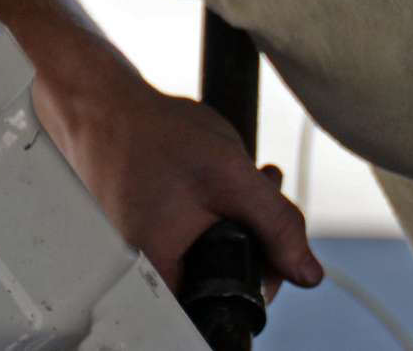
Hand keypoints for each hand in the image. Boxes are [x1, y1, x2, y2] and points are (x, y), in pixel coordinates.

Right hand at [33, 62, 323, 298]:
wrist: (104, 105)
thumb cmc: (153, 135)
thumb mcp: (232, 177)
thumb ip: (277, 225)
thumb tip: (308, 272)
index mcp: (161, 273)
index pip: (227, 307)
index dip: (263, 280)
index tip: (276, 242)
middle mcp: (144, 273)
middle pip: (221, 281)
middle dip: (256, 240)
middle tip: (266, 194)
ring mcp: (139, 253)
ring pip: (208, 255)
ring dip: (238, 221)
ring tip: (250, 178)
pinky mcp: (140, 232)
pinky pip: (187, 237)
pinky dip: (212, 212)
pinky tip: (222, 181)